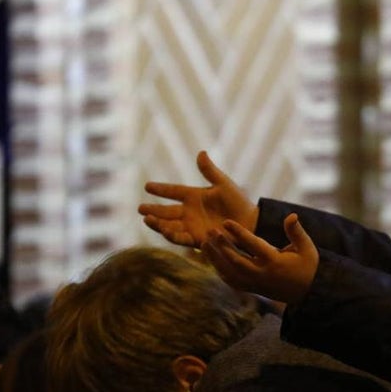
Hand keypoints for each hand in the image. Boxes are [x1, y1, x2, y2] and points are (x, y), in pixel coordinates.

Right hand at [139, 151, 257, 247]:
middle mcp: (189, 212)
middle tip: (140, 209)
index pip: (173, 191)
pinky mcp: (197, 239)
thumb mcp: (223, 184)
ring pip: (169, 225)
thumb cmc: (238, 202)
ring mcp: (192, 226)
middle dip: (153, 210)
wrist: (251, 222)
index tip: (147, 186)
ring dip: (158, 224)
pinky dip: (173, 235)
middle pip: (166, 211)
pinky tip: (165, 231)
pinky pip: (182, 238)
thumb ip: (210, 171)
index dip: (161, 189)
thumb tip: (201, 152)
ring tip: (147, 219)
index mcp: (194, 196)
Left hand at [201, 214, 318, 304]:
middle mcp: (262, 274)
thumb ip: (296, 232)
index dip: (238, 232)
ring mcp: (255, 283)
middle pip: (236, 260)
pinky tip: (212, 258)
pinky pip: (231, 281)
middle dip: (221, 245)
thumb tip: (291, 215)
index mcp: (274, 262)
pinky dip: (220, 270)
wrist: (308, 292)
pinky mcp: (252, 289)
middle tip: (210, 230)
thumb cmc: (308, 266)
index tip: (225, 221)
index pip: (253, 245)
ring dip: (215, 258)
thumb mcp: (307, 248)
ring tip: (204, 243)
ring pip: (229, 272)